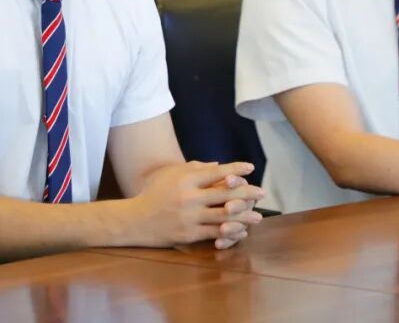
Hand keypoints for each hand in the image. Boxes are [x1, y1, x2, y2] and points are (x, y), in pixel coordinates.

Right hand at [131, 161, 265, 248]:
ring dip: (244, 216)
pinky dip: (230, 232)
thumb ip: (195, 168)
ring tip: (258, 216)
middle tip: (262, 192)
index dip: (236, 169)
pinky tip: (241, 231)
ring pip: (224, 215)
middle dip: (247, 193)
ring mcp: (189, 216)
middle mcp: (189, 196)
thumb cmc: (154, 193)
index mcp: (186, 178)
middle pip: (225, 193)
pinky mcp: (189, 234)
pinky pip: (215, 233)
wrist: (136, 220)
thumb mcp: (171, 174)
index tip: (251, 168)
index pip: (217, 172)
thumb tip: (219, 165)